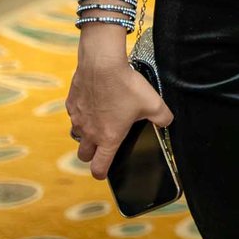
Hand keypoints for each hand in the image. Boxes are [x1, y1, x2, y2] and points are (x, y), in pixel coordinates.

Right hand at [65, 36, 172, 180]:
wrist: (102, 64)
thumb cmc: (126, 86)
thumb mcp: (154, 104)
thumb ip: (163, 118)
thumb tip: (166, 123)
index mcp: (108, 138)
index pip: (99, 166)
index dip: (101, 173)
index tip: (103, 173)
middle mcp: (90, 132)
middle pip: (84, 154)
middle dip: (92, 155)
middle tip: (102, 147)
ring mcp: (78, 118)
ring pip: (78, 134)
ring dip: (86, 134)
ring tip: (99, 123)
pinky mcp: (71, 104)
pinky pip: (75, 115)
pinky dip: (82, 113)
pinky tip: (93, 103)